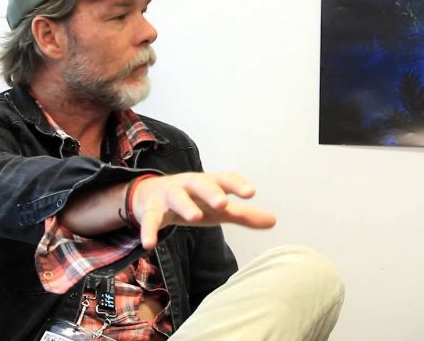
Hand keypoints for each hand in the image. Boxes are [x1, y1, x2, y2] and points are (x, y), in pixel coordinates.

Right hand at [131, 172, 276, 249]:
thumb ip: (244, 214)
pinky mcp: (151, 210)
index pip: (224, 178)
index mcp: (207, 183)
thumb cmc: (193, 201)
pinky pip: (150, 220)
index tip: (251, 192)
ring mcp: (168, 196)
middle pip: (200, 183)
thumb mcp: (218, 209)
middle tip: (223, 202)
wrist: (150, 196)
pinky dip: (149, 230)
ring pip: (176, 197)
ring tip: (195, 217)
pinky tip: (150, 244)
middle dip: (211, 191)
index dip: (237, 184)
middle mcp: (188, 185)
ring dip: (185, 205)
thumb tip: (274, 220)